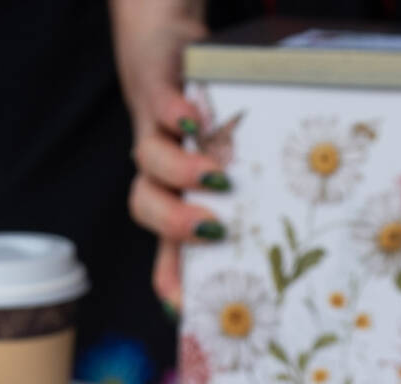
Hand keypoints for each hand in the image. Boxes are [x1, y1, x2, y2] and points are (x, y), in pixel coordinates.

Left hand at [112, 0, 214, 311]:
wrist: (160, 58)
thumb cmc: (194, 130)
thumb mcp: (210, 178)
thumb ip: (225, 219)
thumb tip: (256, 272)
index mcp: (170, 202)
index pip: (163, 249)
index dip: (170, 279)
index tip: (188, 308)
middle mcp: (155, 174)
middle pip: (144, 205)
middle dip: (175, 223)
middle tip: (212, 230)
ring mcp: (155, 132)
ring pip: (149, 158)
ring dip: (179, 172)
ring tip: (215, 177)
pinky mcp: (159, 90)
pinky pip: (161, 104)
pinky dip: (176, 114)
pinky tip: (196, 120)